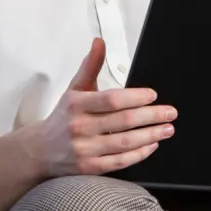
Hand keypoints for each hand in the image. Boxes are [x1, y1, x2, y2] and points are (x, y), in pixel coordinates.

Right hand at [23, 38, 175, 177]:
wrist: (39, 151)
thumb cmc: (63, 117)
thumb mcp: (74, 89)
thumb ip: (90, 66)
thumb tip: (100, 42)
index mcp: (76, 104)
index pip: (111, 100)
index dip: (135, 98)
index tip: (153, 95)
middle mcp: (79, 127)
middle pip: (123, 121)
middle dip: (151, 116)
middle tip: (170, 112)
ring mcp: (84, 150)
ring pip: (125, 143)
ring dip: (150, 135)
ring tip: (167, 128)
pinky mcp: (89, 168)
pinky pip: (120, 161)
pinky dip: (139, 154)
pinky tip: (152, 145)